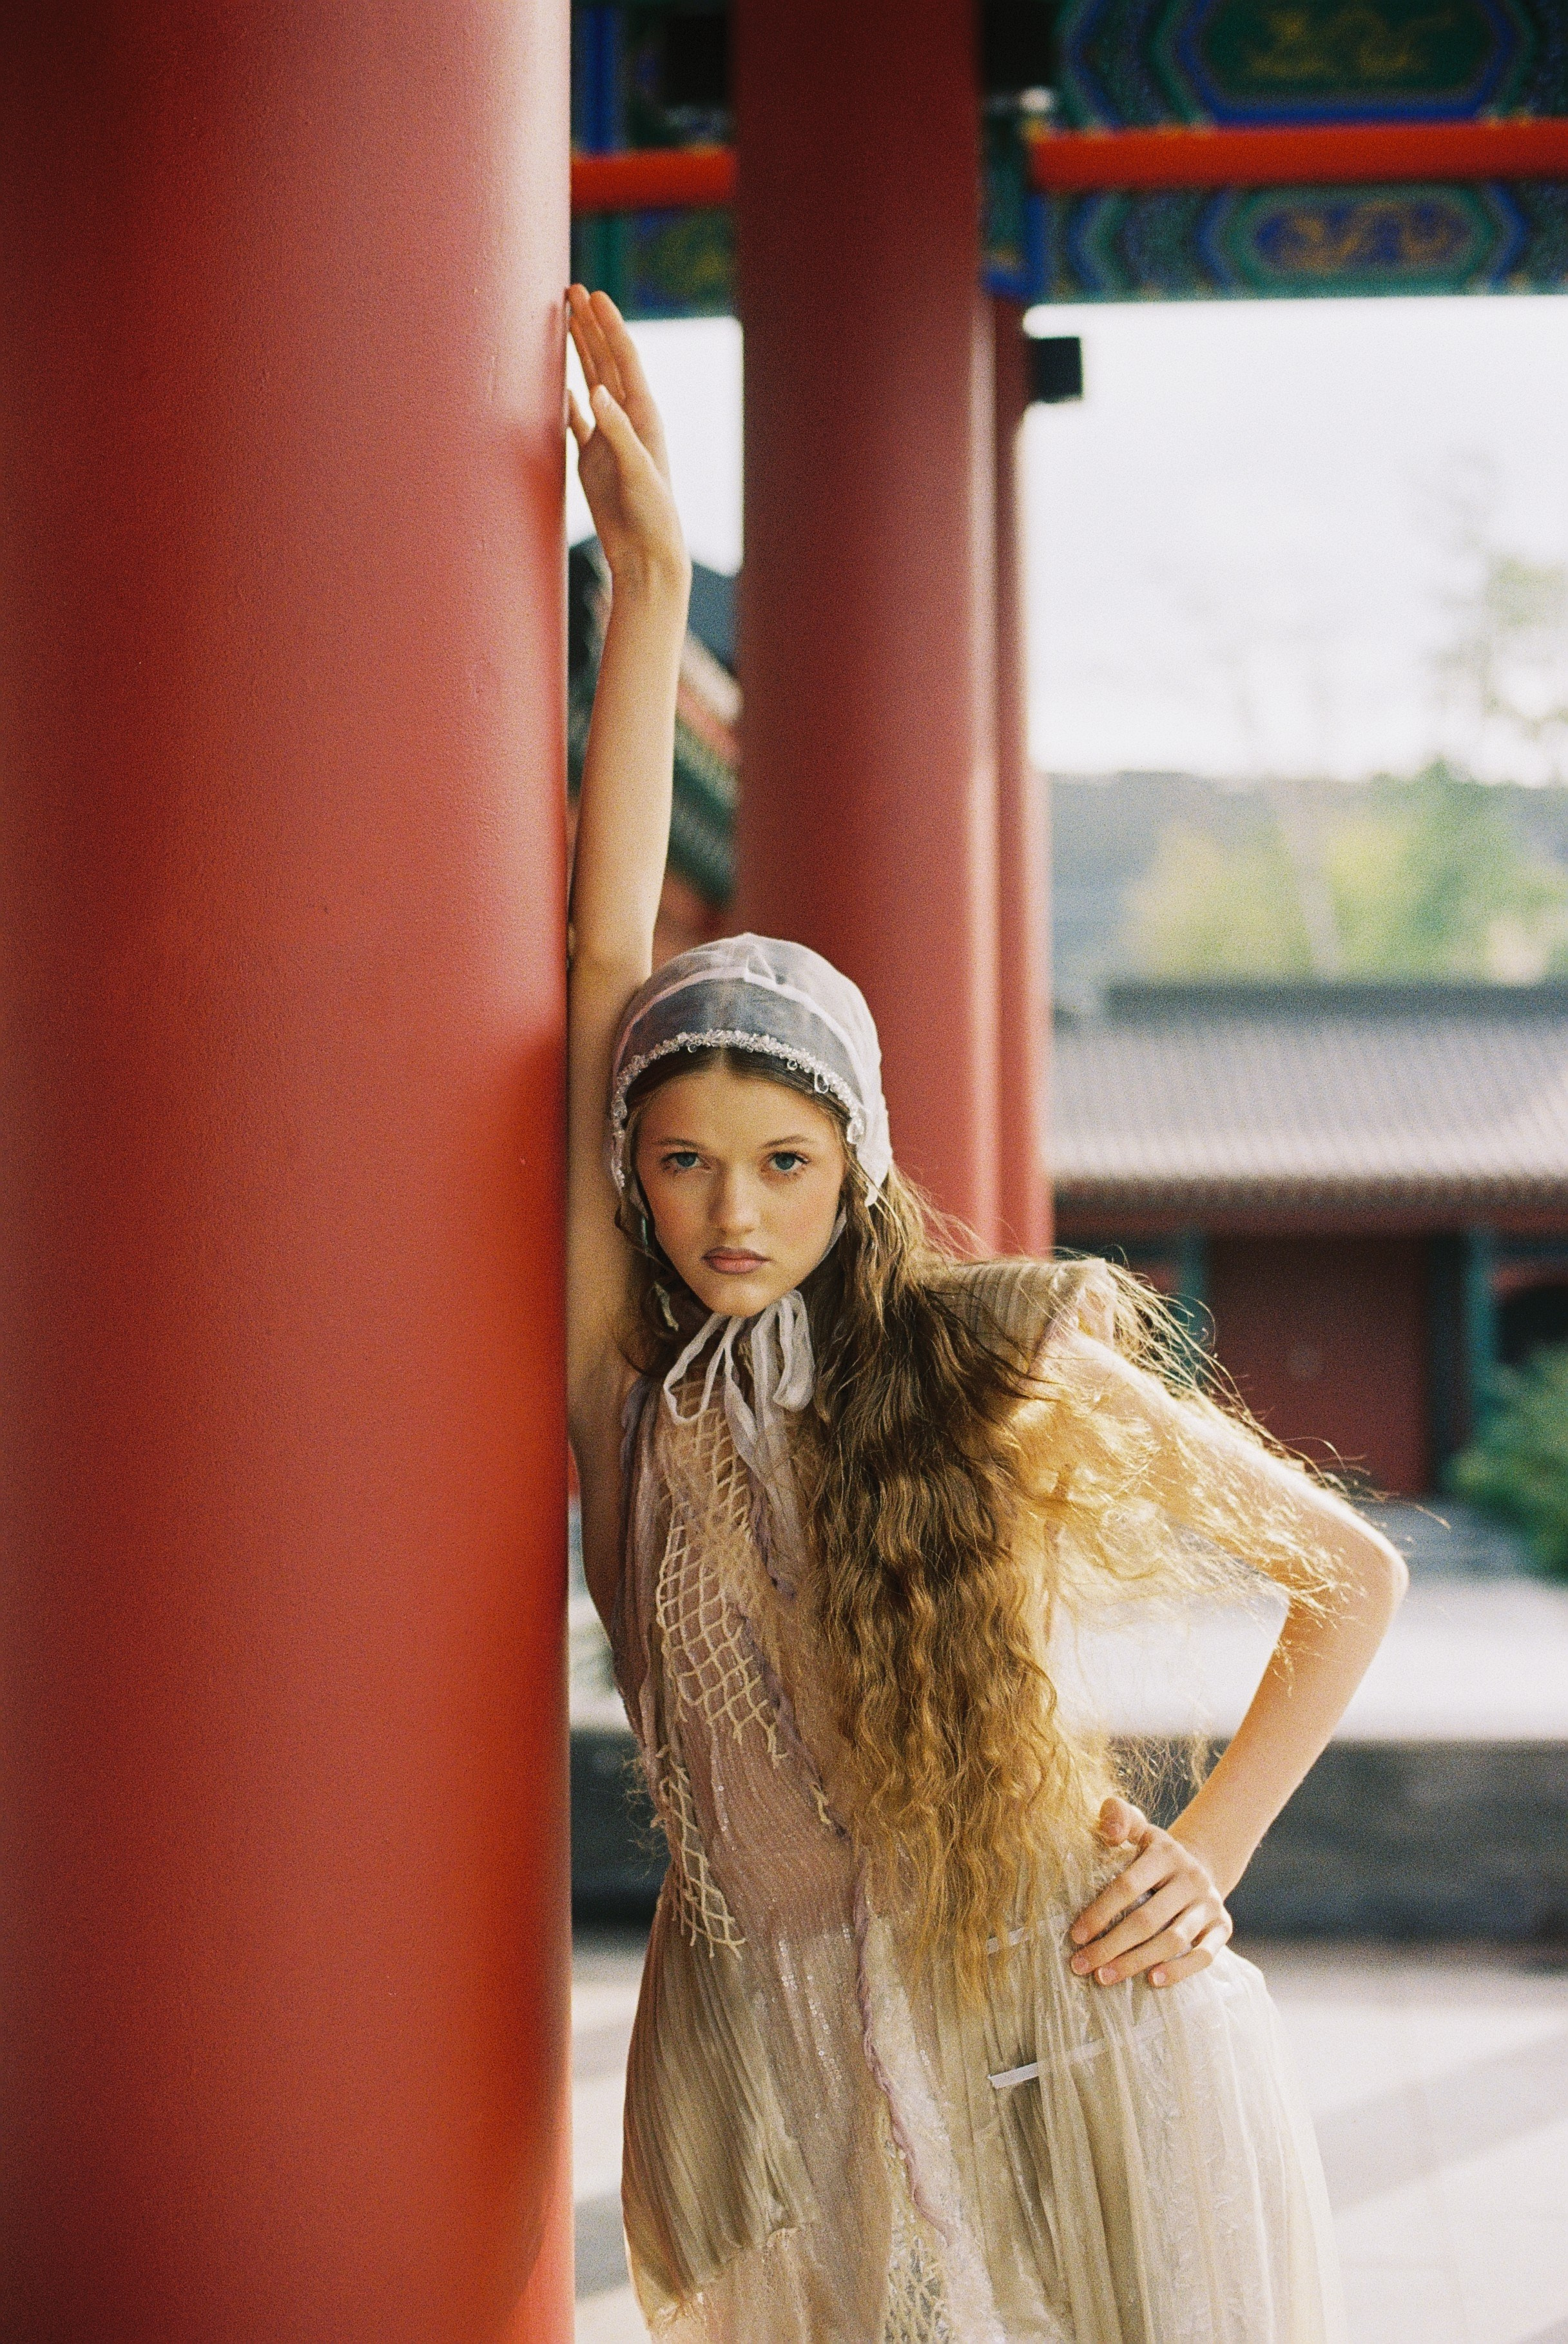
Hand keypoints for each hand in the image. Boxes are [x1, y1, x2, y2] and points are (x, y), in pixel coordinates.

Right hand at [566, 284, 687, 592]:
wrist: (646, 553)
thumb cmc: (651, 514)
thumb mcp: (636, 470)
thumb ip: (615, 430)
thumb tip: (593, 387)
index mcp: (642, 416)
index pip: (624, 359)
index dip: (608, 326)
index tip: (592, 295)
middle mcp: (626, 421)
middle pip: (606, 361)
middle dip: (590, 326)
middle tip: (572, 291)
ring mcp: (608, 439)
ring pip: (591, 383)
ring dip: (579, 351)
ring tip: (565, 320)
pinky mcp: (593, 460)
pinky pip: (577, 420)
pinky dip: (567, 397)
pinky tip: (559, 380)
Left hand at [1068, 1797, 1232, 1989]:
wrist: (1201, 1865)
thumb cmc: (1153, 1853)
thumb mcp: (1139, 1828)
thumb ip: (1118, 1816)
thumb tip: (1110, 1831)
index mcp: (1165, 1853)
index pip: (1127, 1885)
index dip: (1099, 1912)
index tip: (1075, 1936)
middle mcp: (1191, 1878)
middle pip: (1147, 1919)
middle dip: (1110, 1946)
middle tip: (1081, 1966)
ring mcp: (1209, 1904)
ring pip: (1173, 1940)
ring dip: (1136, 1963)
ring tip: (1105, 1977)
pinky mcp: (1223, 1927)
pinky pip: (1205, 1955)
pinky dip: (1180, 1970)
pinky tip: (1153, 1981)